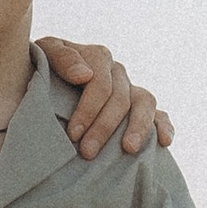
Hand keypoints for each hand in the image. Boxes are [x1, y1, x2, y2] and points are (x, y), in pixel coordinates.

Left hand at [42, 36, 170, 158]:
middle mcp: (118, 71)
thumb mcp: (44, 54)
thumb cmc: (42, 67)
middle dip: (104, 127)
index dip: (88, 109)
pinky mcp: (139, 107)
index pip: (100, 84)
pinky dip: (164, 125)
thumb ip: (61, 58)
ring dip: (138, 127)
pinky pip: (159, 113)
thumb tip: (84, 75)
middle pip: (120, 98)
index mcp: (97, 57)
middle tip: (87, 152)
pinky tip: (164, 142)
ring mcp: (131, 88)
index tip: (72, 134)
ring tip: (128, 149)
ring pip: (145, 102)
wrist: (44, 78)